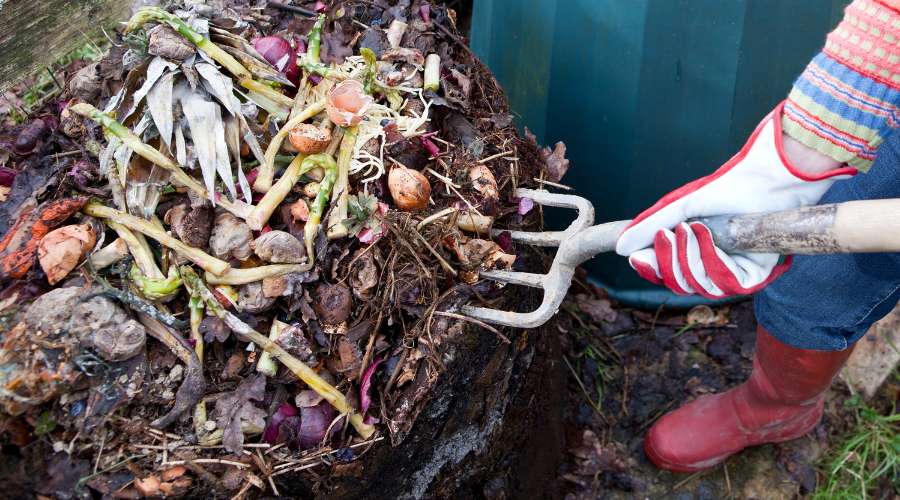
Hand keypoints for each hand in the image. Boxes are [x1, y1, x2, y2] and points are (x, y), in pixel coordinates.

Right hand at [615, 102, 855, 297]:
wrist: (766, 179)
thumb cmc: (728, 188)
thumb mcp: (680, 208)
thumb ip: (650, 228)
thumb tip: (620, 248)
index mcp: (694, 251)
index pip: (665, 273)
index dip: (650, 268)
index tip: (637, 257)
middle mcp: (712, 265)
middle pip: (678, 284)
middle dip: (669, 260)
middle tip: (670, 233)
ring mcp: (733, 272)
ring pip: (699, 286)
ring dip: (691, 257)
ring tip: (693, 228)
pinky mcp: (754, 275)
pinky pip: (724, 282)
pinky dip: (712, 259)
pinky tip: (710, 236)